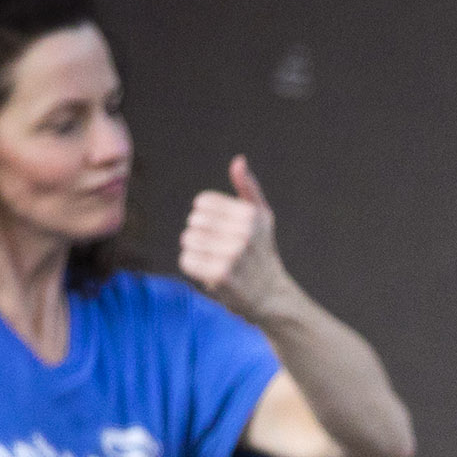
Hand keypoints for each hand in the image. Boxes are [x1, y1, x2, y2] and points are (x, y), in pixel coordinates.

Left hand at [180, 155, 293, 316]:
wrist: (270, 295)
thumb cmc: (261, 252)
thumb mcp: (261, 218)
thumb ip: (248, 188)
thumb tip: (238, 160)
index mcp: (249, 215)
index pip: (202, 203)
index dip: (206, 216)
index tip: (220, 230)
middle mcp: (243, 234)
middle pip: (194, 221)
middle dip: (200, 235)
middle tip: (216, 248)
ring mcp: (232, 255)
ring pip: (188, 240)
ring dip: (196, 252)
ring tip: (213, 260)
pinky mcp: (220, 276)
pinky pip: (186, 260)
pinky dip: (193, 267)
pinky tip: (208, 272)